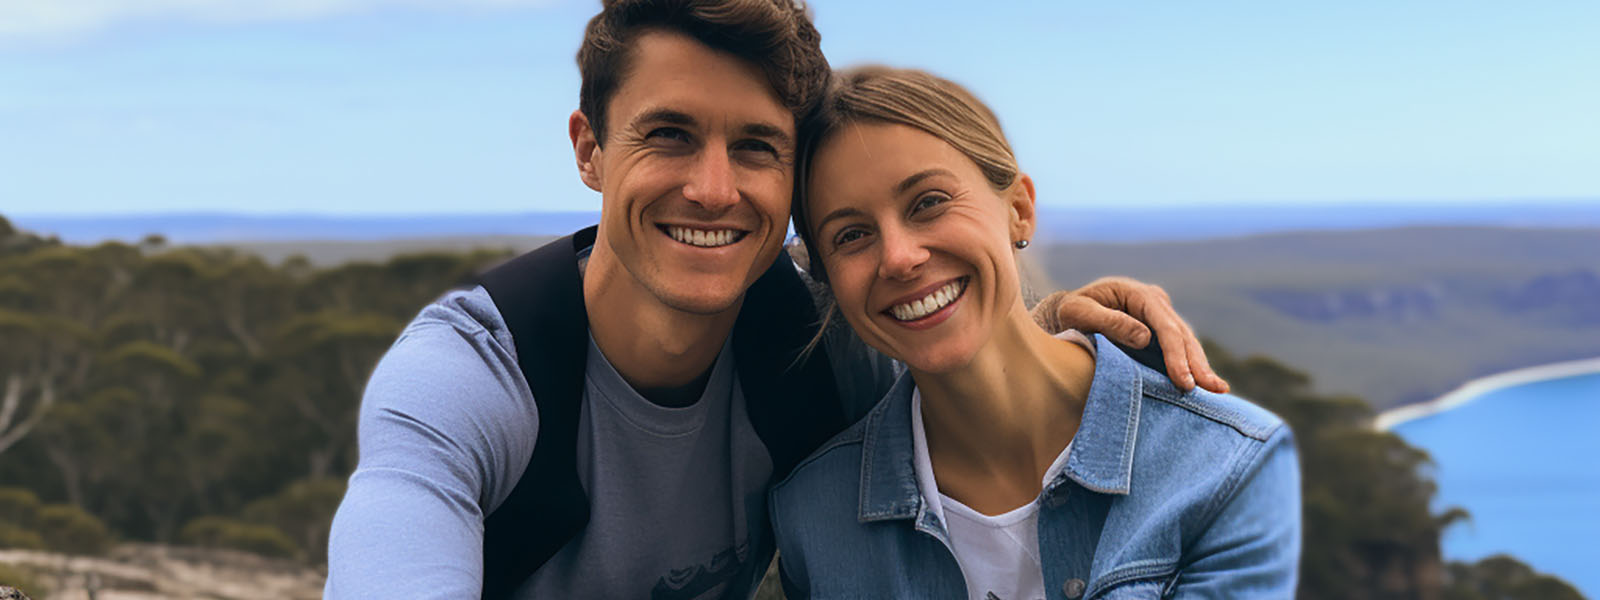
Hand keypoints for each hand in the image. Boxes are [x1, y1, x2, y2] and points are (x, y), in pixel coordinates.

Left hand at [1032, 277, 1227, 393]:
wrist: (1067, 312)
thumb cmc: (1069, 311)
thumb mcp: (1078, 312)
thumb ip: (1109, 322)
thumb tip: (1145, 337)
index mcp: (1138, 294)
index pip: (1165, 326)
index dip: (1176, 354)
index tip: (1184, 380)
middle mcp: (1155, 302)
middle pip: (1182, 334)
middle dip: (1197, 363)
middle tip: (1214, 388)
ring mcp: (1160, 315)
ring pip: (1186, 342)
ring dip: (1201, 366)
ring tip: (1218, 389)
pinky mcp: (1159, 331)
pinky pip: (1178, 348)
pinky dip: (1190, 365)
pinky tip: (1204, 383)